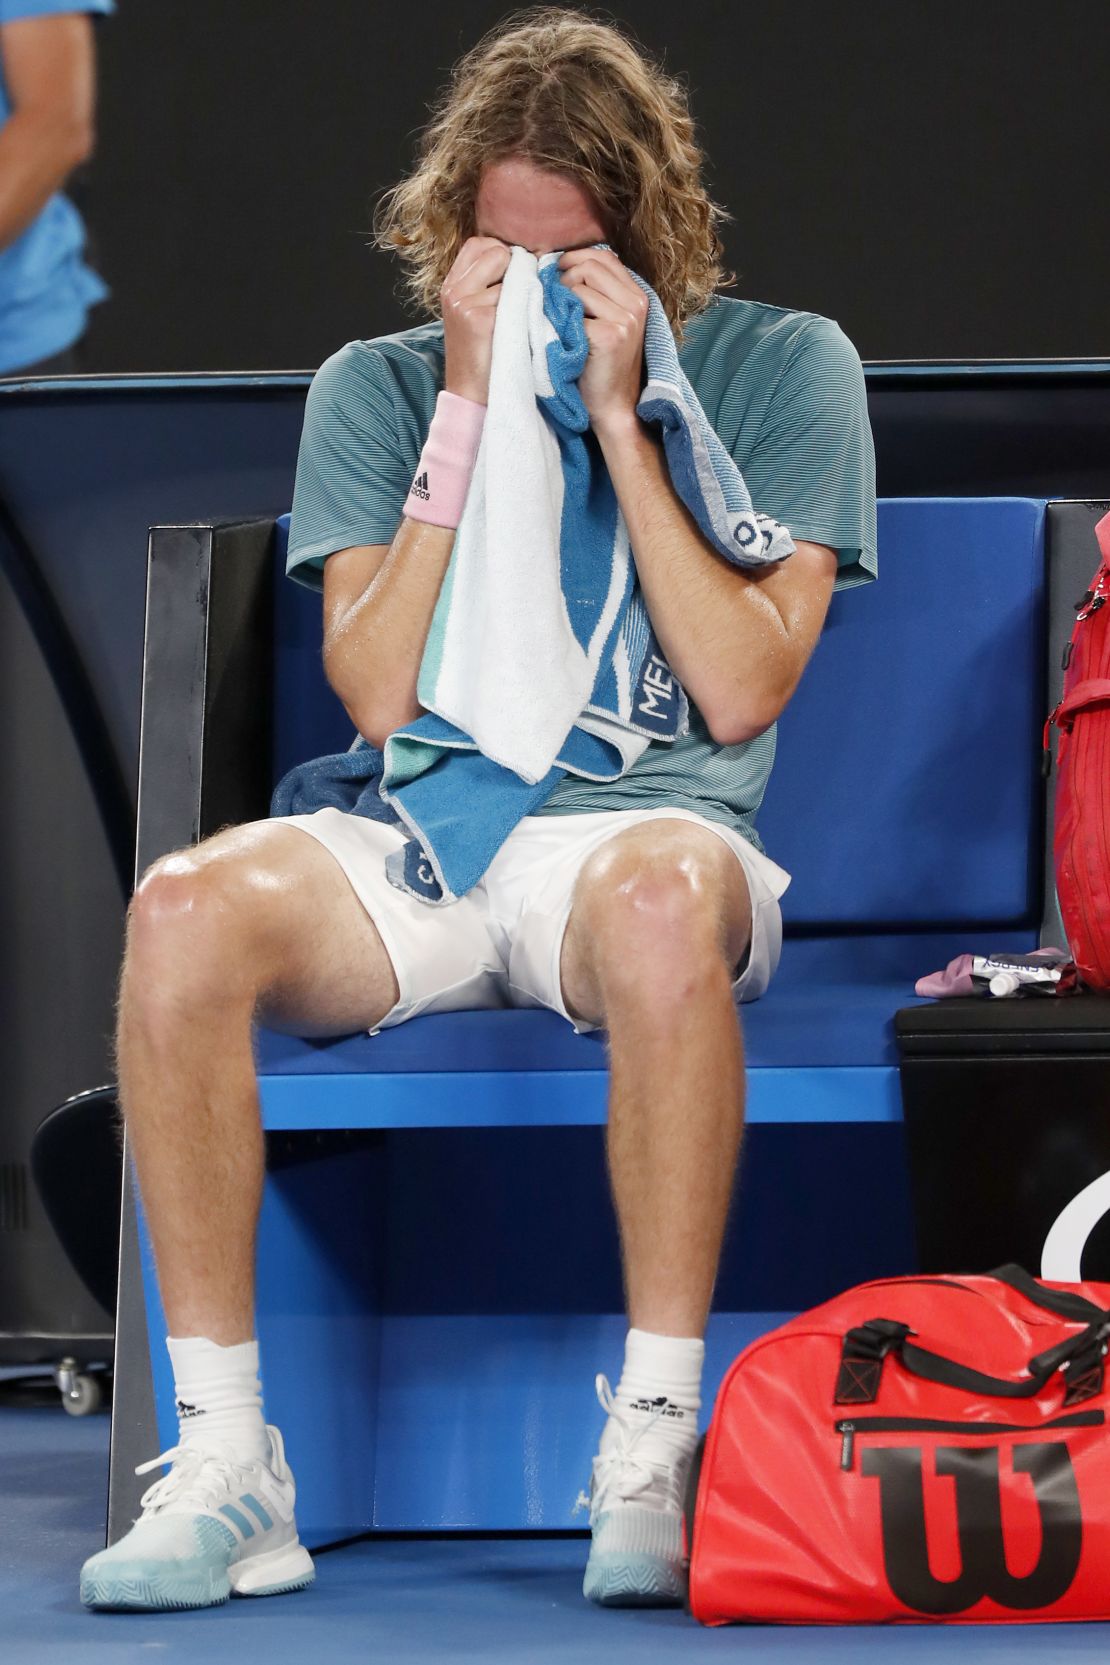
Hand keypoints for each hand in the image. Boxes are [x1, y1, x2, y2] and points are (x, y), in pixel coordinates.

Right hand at [440, 237, 510, 404]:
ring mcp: (464, 302)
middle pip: (495, 251)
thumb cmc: (480, 352)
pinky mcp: (479, 318)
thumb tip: (519, 257)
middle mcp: (453, 290)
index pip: (479, 243)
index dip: (500, 254)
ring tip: (513, 318)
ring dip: (520, 292)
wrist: (469, 391)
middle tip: (515, 297)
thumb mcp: (472, 311)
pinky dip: (522, 309)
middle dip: (513, 268)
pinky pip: (514, 297)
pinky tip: (516, 328)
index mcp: (451, 284)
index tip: (510, 277)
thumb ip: (484, 283)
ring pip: (509, 275)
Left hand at [558, 247, 647, 436]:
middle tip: (555, 305)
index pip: (603, 256)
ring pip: (577, 286)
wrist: (612, 407)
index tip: (557, 275)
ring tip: (561, 326)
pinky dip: (561, 324)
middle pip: (588, 266)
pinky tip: (565, 341)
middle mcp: (636, 304)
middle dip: (563, 279)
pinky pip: (572, 312)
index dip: (574, 259)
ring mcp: (626, 319)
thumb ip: (598, 292)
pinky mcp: (610, 335)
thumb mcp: (608, 321)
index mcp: (638, 295)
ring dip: (560, 302)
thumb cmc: (601, 365)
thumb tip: (562, 261)